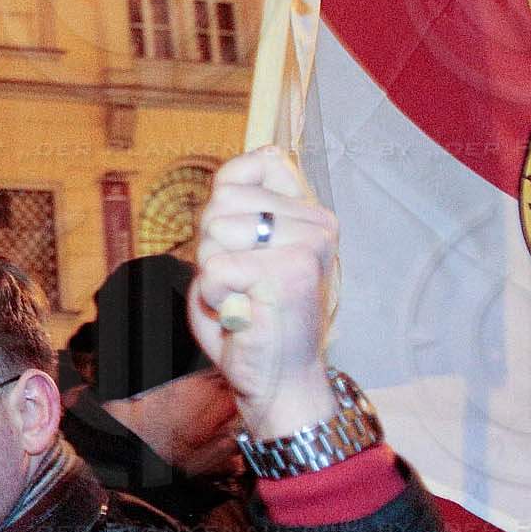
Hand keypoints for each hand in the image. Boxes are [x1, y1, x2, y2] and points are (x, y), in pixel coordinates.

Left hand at [188, 149, 340, 440]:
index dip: (224, 204)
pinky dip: (214, 294)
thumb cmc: (251, 315)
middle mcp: (319, 223)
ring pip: (215, 230)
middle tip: (238, 282)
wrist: (277, 379)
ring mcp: (307, 246)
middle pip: (222, 200)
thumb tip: (265, 153)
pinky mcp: (288, 273)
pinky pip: (215, 267)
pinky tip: (241, 313)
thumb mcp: (238, 246)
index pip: (252, 166)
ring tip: (242, 296)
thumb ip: (241, 202)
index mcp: (311, 213)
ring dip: (212, 271)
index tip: (242, 245)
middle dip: (212, 244)